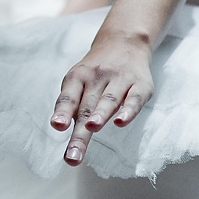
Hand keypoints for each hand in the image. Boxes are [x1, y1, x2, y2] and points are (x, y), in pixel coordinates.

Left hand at [52, 33, 153, 165]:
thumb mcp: (79, 81)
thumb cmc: (96, 72)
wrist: (124, 42)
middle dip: (80, 133)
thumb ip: (72, 105)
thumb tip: (60, 128)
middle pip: (87, 108)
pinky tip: (121, 122)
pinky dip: (128, 111)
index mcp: (78, 77)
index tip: (57, 126)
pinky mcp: (141, 84)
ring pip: (108, 100)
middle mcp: (97, 76)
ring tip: (92, 128)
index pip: (69, 96)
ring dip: (100, 115)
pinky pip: (134, 99)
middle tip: (73, 156)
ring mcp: (120, 79)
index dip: (62, 111)